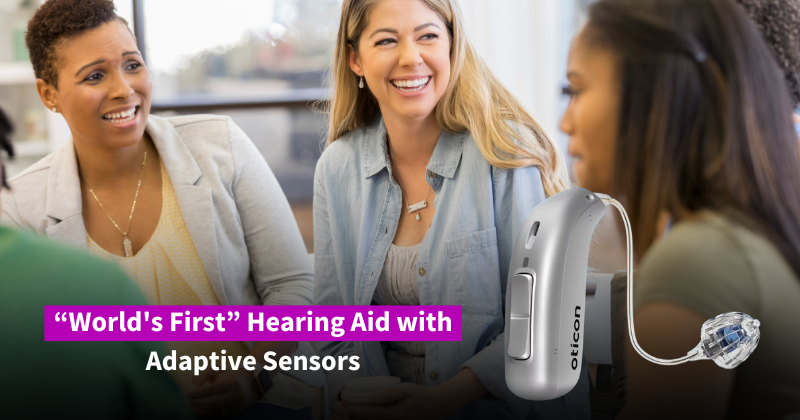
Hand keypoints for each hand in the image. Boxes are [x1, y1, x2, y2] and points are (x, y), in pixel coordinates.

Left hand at [187, 370, 260, 417]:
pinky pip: (216, 416)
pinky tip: (198, 410)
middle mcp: (234, 396)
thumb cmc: (231, 376)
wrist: (252, 384)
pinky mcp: (234, 414)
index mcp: (231, 383)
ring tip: (190, 406)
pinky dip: (205, 414)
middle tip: (186, 401)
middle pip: (210, 404)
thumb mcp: (218, 371)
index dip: (196, 393)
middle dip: (195, 403)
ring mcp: (235, 407)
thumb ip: (203, 375)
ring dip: (198, 411)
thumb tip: (192, 387)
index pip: (209, 391)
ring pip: (212, 413)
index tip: (186, 393)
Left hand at [334, 383, 457, 419]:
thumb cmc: (422, 396)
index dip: (352, 411)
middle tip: (336, 411)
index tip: (340, 406)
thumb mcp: (408, 389)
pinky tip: (355, 417)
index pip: (368, 414)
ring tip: (341, 415)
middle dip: (348, 418)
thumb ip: (390, 393)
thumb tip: (372, 397)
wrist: (437, 407)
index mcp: (394, 415)